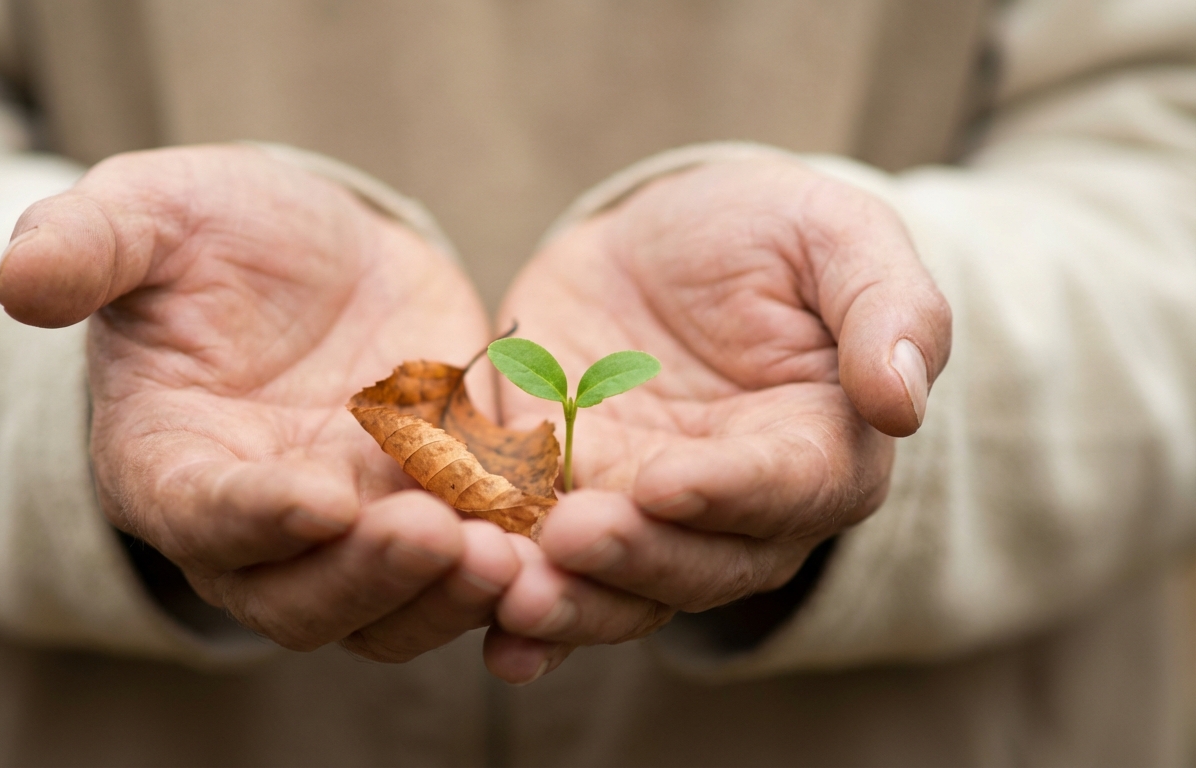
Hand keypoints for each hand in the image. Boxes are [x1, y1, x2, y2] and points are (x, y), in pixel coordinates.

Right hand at [0, 145, 519, 661]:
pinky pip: (474, 559)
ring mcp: (355, 525)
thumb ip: (89, 249)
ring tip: (510, 558)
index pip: (205, 515)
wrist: (310, 250)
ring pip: (394, 605)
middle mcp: (263, 521)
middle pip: (305, 595)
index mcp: (174, 463)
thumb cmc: (209, 235)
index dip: (254, 517)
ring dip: (448, 595)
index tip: (312, 500)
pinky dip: (514, 562)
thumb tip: (16, 282)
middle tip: (434, 539)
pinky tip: (563, 541)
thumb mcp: (150, 217)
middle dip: (368, 577)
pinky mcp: (436, 505)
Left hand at [484, 148, 950, 681]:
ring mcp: (644, 518)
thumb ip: (885, 307)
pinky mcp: (565, 506)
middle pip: (699, 563)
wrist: (658, 240)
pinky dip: (512, 601)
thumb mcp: (834, 235)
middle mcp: (734, 510)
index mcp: (819, 448)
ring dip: (571, 605)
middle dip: (635, 558)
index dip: (729, 493)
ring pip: (619, 589)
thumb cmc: (764, 232)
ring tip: (516, 599)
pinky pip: (544, 569)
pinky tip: (486, 629)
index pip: (789, 490)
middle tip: (572, 538)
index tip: (668, 483)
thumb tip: (904, 404)